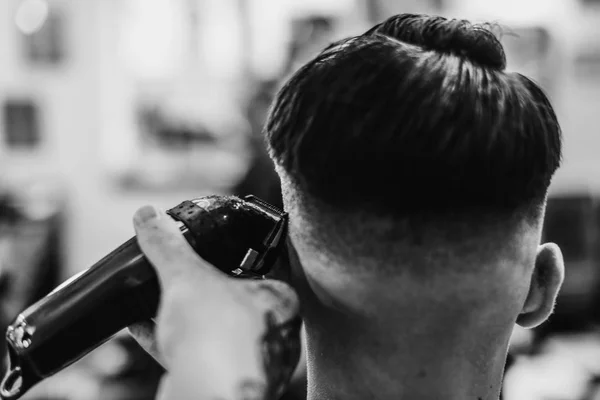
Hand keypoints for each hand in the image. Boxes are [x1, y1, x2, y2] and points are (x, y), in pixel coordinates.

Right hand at [128, 205, 299, 399]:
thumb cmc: (218, 340)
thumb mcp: (187, 277)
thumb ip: (167, 246)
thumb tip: (148, 216)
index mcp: (278, 301)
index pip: (260, 265)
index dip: (232, 250)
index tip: (211, 242)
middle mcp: (268, 331)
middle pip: (227, 297)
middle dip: (194, 284)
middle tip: (172, 269)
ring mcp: (243, 359)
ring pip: (206, 328)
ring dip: (173, 312)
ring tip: (147, 293)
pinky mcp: (216, 380)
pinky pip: (188, 353)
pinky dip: (162, 338)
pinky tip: (137, 325)